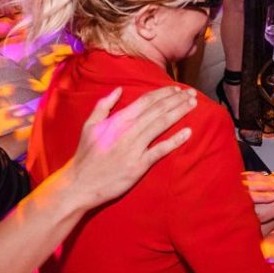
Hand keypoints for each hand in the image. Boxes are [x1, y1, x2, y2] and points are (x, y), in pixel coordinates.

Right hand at [64, 86, 195, 211]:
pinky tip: (188, 132)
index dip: (163, 93)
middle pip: (158, 110)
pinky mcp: (139, 165)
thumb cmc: (86, 155)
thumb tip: (119, 90)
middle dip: (177, 99)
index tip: (176, 89)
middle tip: (192, 93)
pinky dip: (175, 140)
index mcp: (118, 120)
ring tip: (193, 105)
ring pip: (162, 125)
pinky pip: (160, 150)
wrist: (80, 183)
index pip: (146, 101)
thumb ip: (104, 105)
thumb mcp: (90, 125)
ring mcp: (134, 148)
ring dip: (179, 112)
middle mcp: (128, 131)